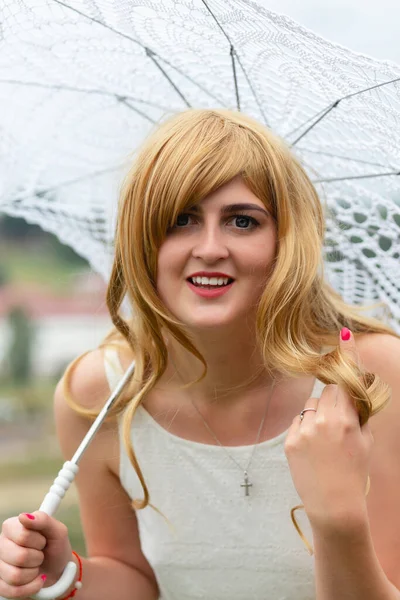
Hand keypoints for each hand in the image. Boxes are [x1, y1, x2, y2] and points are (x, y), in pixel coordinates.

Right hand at [0, 511, 72, 598]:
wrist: (58, 570)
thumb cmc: (55, 546)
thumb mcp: (57, 530)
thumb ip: (43, 520)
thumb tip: (24, 516)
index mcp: (12, 527)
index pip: (22, 536)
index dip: (37, 541)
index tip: (43, 540)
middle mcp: (1, 544)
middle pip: (19, 557)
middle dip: (37, 558)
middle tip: (40, 554)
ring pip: (15, 576)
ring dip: (33, 573)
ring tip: (36, 566)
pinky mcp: (0, 584)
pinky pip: (13, 591)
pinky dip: (31, 587)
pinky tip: (36, 579)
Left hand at [284, 328, 373, 531]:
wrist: (335, 506)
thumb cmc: (354, 474)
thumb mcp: (365, 442)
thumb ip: (358, 415)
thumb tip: (353, 396)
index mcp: (346, 420)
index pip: (344, 382)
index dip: (345, 358)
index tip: (343, 334)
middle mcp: (324, 420)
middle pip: (327, 391)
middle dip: (333, 400)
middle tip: (338, 420)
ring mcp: (304, 430)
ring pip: (310, 407)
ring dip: (317, 416)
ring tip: (323, 443)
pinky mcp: (289, 441)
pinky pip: (298, 422)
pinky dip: (304, 430)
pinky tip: (312, 451)